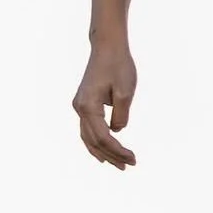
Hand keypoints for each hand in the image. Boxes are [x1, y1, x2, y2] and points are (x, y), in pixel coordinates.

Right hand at [72, 43, 137, 169]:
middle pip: (94, 141)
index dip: (118, 151)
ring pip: (88, 137)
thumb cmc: (118, 65)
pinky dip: (96, 142)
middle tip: (129, 165)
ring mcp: (79, 106)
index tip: (133, 158)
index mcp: (88, 106)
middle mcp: (79, 108)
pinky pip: (88, 129)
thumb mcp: (126, 91)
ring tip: (118, 164)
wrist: (107, 47)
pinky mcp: (83, 103)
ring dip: (103, 152)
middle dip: (111, 156)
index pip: (103, 137)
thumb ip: (121, 114)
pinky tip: (104, 151)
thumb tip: (117, 131)